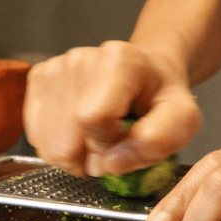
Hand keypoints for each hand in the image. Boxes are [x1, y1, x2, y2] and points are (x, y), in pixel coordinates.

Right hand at [23, 41, 202, 176]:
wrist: (144, 75)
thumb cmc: (160, 98)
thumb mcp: (183, 120)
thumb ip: (159, 141)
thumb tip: (114, 161)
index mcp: (118, 61)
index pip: (92, 118)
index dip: (109, 143)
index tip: (126, 139)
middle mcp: (79, 59)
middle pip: (64, 140)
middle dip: (89, 158)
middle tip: (113, 146)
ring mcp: (54, 68)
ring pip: (47, 144)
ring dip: (74, 155)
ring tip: (98, 139)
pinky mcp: (38, 80)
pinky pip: (36, 136)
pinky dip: (58, 144)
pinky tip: (80, 132)